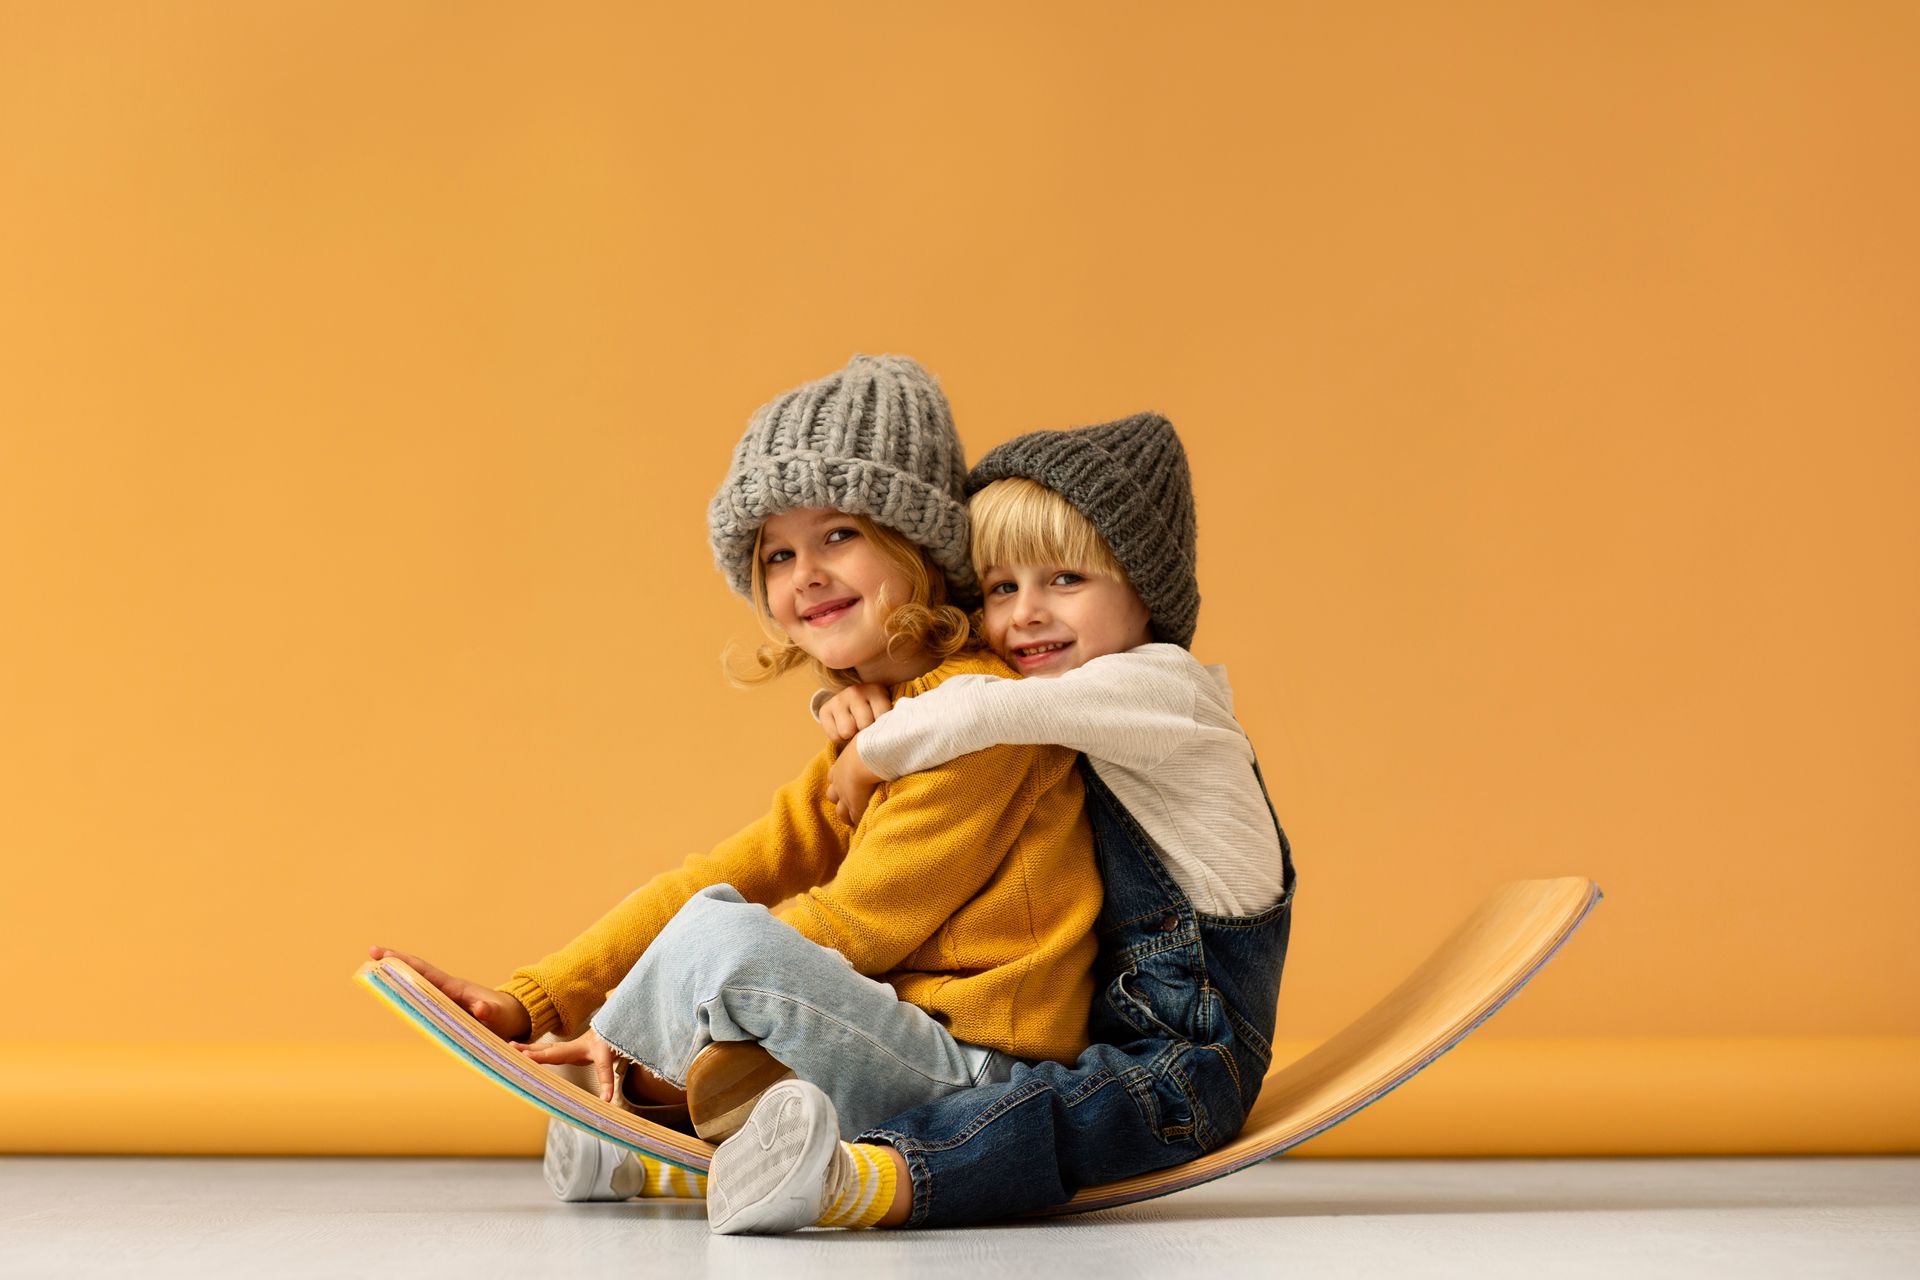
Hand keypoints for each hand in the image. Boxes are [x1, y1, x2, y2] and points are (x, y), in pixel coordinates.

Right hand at [366, 945, 532, 1041]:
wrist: (513, 1018)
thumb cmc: (505, 1016)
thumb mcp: (499, 1015)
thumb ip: (490, 1012)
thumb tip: (480, 1008)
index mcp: (455, 989)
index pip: (426, 973)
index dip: (405, 963)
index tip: (384, 954)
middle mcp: (447, 990)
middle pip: (417, 973)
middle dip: (395, 963)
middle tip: (371, 953)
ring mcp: (445, 998)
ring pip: (417, 985)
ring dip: (397, 977)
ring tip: (374, 969)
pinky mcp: (446, 1008)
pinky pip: (422, 998)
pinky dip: (406, 992)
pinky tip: (392, 991)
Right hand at [512, 1027, 625, 1103]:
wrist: (608, 1028)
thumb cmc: (608, 1043)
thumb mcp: (608, 1061)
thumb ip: (607, 1081)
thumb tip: (606, 1101)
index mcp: (578, 1049)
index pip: (559, 1054)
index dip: (543, 1055)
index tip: (526, 1056)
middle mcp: (568, 1046)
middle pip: (548, 1050)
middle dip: (531, 1051)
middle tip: (511, 1050)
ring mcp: (564, 1046)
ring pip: (543, 1048)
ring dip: (527, 1049)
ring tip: (509, 1048)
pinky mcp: (561, 1049)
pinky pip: (544, 1050)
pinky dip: (531, 1051)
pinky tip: (519, 1051)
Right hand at [818, 682, 891, 742]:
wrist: (851, 704)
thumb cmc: (874, 713)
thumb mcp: (885, 711)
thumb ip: (890, 719)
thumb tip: (888, 735)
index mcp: (875, 690)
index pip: (882, 716)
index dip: (882, 726)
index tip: (882, 724)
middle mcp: (855, 691)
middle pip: (864, 725)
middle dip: (866, 731)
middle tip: (867, 727)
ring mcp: (838, 699)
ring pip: (847, 732)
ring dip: (852, 736)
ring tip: (856, 728)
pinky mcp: (824, 709)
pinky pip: (834, 736)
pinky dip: (840, 739)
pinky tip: (844, 729)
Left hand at [826, 740, 883, 826]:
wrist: (868, 757)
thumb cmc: (870, 744)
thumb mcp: (864, 740)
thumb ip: (865, 742)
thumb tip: (875, 734)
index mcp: (839, 766)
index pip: (833, 777)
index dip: (839, 782)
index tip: (847, 785)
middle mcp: (838, 783)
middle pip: (832, 796)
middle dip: (840, 800)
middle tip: (850, 804)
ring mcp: (845, 797)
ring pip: (841, 812)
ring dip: (848, 815)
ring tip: (857, 818)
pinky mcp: (855, 808)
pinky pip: (856, 819)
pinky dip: (860, 821)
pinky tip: (868, 822)